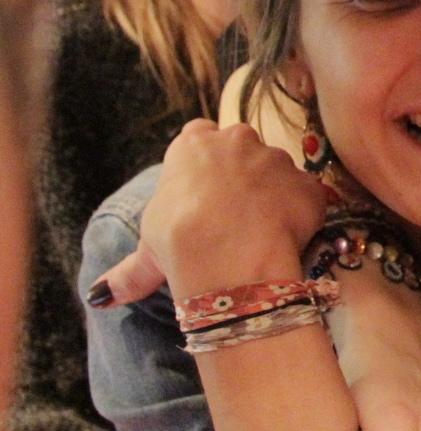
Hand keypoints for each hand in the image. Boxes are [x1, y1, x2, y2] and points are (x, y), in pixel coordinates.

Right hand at [89, 120, 323, 305]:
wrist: (228, 251)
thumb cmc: (179, 241)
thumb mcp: (148, 253)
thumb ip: (130, 270)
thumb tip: (102, 295)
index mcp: (194, 146)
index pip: (199, 135)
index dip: (203, 162)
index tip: (201, 187)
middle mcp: (239, 141)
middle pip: (242, 147)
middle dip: (241, 173)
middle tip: (232, 214)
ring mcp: (278, 160)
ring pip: (278, 172)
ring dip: (273, 195)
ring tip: (259, 233)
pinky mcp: (308, 184)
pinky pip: (308, 197)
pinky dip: (302, 215)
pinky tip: (287, 240)